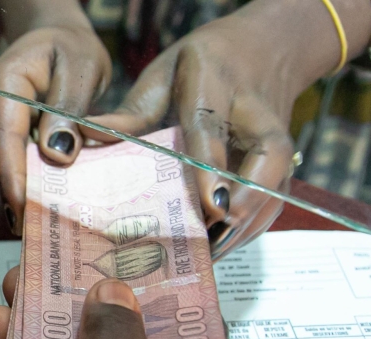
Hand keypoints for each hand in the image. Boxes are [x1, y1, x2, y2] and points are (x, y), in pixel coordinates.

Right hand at [0, 21, 110, 233]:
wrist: (52, 38)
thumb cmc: (70, 49)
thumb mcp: (81, 68)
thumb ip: (68, 109)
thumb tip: (58, 156)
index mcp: (3, 83)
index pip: (3, 136)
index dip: (13, 177)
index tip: (25, 211)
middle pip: (0, 158)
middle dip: (18, 197)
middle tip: (38, 237)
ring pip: (6, 167)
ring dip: (24, 195)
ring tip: (44, 232)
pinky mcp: (1, 139)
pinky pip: (14, 165)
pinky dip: (30, 186)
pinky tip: (46, 212)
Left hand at [86, 5, 315, 259]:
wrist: (267, 47)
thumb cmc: (205, 63)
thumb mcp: (164, 72)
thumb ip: (133, 111)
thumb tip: (87, 139)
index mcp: (217, 83)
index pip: (213, 130)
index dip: (213, 171)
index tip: (212, 205)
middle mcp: (257, 116)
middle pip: (265, 165)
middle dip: (243, 207)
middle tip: (210, 244)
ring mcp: (277, 143)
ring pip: (273, 191)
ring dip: (243, 228)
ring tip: (204, 259)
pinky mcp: (283, 165)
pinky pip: (271, 203)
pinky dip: (247, 230)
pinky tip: (216, 250)